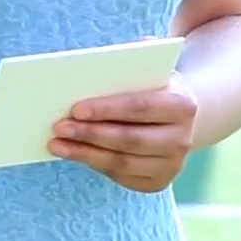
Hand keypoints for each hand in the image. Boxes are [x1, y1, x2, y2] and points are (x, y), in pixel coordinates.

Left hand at [48, 73, 198, 193]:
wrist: (179, 118)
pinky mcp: (158, 182)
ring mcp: (172, 165)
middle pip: (129, 139)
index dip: (107, 109)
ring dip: (85, 153)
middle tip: (59, 127)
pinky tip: (76, 153)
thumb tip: (97, 61)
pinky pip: (121, 176)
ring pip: (121, 162)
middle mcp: (182, 139)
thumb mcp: (150, 68)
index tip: (76, 109)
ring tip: (57, 144)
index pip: (140, 107)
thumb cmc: (154, 87)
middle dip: (90, 134)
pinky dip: (95, 164)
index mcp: (183, 105)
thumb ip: (132, 58)